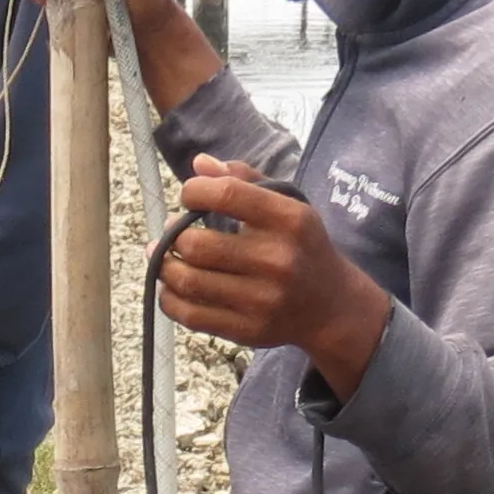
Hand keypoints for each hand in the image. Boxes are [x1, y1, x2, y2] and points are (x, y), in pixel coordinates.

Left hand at [161, 154, 391, 396]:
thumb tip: (199, 164)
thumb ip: (245, 180)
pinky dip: (169, 299)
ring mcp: (262, 299)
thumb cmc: (301, 246)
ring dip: (163, 266)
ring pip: (188, 282)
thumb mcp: (288, 206)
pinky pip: (191, 315)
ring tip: (162, 257)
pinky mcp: (247, 330)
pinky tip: (169, 286)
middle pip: (198, 244)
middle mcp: (277, 259)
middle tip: (170, 232)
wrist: (331, 306)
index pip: (227, 195)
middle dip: (172, 235)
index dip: (194, 191)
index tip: (189, 195)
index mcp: (289, 220)